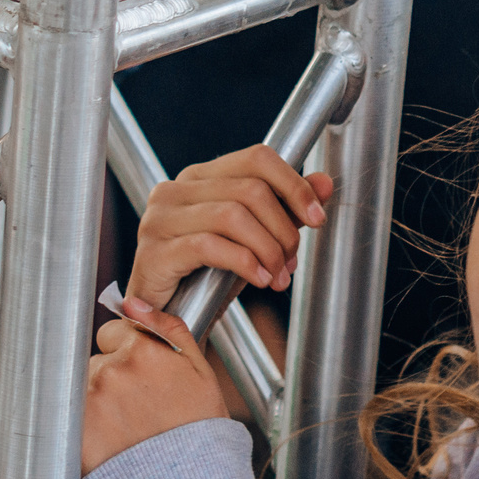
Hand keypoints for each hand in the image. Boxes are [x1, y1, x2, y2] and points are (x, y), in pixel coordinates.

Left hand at [82, 300, 224, 473]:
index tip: (139, 375)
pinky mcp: (74, 430)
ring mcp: (89, 401)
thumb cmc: (200, 431)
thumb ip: (166, 328)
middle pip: (96, 361)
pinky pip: (69, 416)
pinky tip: (111, 441)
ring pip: (82, 388)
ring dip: (97, 401)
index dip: (125, 353)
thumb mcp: (200, 372)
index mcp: (142, 351)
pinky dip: (86, 426)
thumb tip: (132, 302)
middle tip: (135, 407)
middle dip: (110, 377)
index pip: (112, 333)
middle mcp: (111, 371)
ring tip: (125, 427)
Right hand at [129, 145, 332, 308]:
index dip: (294, 186)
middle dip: (283, 230)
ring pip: (232, 215)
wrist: (167, 319)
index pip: (255, 159)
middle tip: (291, 261)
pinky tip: (259, 280)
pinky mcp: (154, 252)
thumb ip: (285, 209)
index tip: (316, 218)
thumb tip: (323, 182)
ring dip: (268, 250)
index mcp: (198, 179)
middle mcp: (173, 191)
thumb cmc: (205, 276)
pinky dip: (245, 263)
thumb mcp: (254, 239)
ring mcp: (159, 220)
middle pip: (249, 190)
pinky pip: (209, 246)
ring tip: (277, 276)